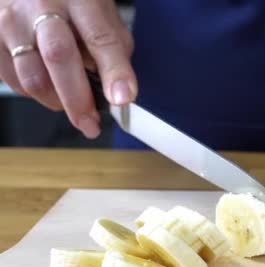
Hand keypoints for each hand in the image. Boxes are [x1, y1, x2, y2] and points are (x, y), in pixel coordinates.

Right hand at [0, 0, 136, 137]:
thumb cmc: (72, 4)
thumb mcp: (101, 14)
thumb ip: (112, 48)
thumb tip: (119, 92)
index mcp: (80, 0)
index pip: (101, 38)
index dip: (114, 72)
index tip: (123, 99)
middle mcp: (42, 6)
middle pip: (59, 57)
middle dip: (78, 100)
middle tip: (91, 124)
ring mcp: (11, 22)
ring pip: (32, 77)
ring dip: (57, 101)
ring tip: (71, 104)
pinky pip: (13, 81)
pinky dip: (35, 94)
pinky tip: (48, 86)